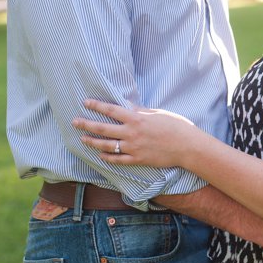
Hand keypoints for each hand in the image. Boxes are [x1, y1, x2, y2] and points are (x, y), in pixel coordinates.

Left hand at [74, 99, 202, 167]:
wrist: (187, 146)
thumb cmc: (176, 126)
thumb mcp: (158, 113)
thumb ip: (141, 111)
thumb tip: (128, 106)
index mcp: (137, 118)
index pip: (111, 110)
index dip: (96, 105)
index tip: (85, 102)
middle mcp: (131, 133)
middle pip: (103, 128)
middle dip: (86, 124)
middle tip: (75, 121)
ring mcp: (133, 148)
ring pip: (106, 146)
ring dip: (92, 142)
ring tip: (83, 139)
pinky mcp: (137, 160)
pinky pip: (117, 160)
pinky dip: (107, 158)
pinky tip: (100, 156)